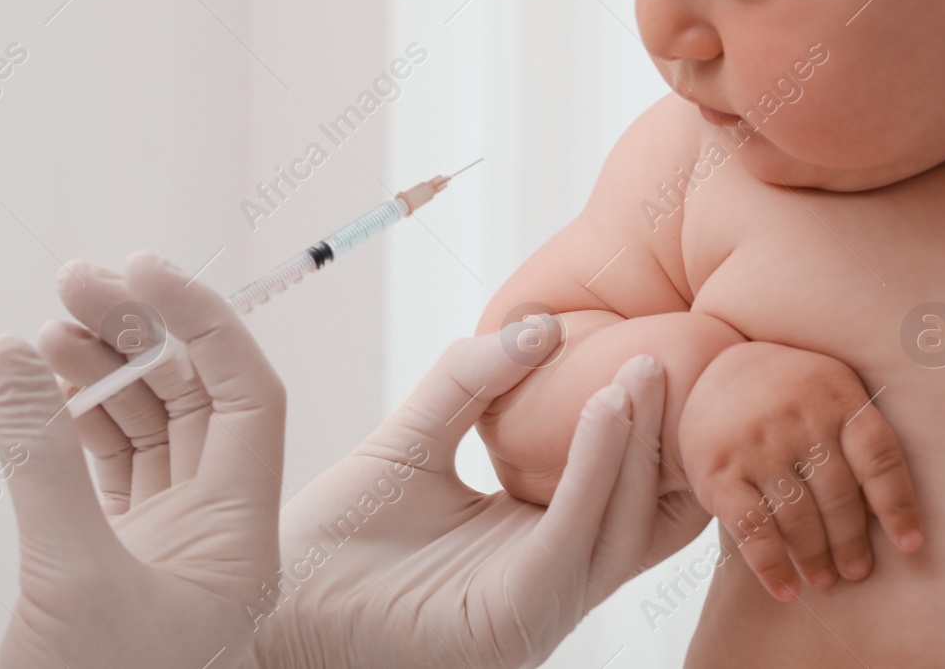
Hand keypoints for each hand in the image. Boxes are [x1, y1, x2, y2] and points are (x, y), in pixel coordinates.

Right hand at [0, 252, 283, 668]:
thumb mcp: (69, 576)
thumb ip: (40, 459)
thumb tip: (10, 349)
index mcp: (239, 533)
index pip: (247, 395)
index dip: (202, 321)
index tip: (143, 269)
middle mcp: (215, 529)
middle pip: (194, 397)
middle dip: (140, 332)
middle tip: (75, 281)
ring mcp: (166, 543)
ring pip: (147, 426)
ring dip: (102, 369)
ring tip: (48, 326)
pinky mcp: (117, 559)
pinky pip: (106, 465)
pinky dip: (73, 420)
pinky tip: (39, 386)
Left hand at [253, 320, 695, 668]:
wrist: (274, 604)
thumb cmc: (337, 536)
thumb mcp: (413, 437)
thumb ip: (470, 378)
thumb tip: (543, 324)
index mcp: (534, 540)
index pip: (620, 485)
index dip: (650, 424)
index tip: (660, 346)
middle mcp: (548, 578)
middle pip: (639, 506)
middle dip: (663, 431)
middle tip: (670, 348)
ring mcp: (537, 604)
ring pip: (617, 523)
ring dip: (635, 442)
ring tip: (640, 368)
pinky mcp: (512, 620)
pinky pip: (570, 541)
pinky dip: (594, 473)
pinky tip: (603, 411)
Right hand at [678, 341, 923, 601]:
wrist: (715, 368)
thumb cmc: (791, 395)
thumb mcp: (829, 392)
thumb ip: (859, 437)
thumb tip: (891, 518)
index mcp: (835, 397)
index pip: (878, 457)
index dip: (898, 506)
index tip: (911, 546)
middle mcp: (796, 418)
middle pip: (838, 495)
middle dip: (850, 543)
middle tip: (857, 572)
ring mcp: (756, 445)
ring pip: (797, 516)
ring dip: (814, 557)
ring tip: (824, 579)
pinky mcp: (719, 471)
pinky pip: (752, 528)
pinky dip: (771, 565)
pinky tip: (785, 588)